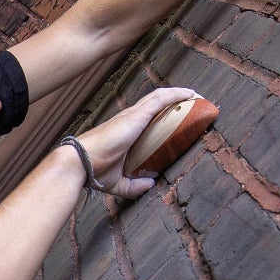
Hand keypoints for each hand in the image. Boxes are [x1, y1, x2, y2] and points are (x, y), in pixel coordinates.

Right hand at [70, 85, 198, 198]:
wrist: (80, 163)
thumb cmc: (94, 170)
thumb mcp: (118, 182)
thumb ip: (134, 185)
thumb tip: (150, 183)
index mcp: (126, 131)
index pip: (148, 116)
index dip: (164, 113)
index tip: (181, 116)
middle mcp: (130, 119)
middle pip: (157, 103)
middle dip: (176, 101)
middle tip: (195, 104)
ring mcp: (133, 115)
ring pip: (161, 98)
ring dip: (180, 95)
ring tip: (198, 97)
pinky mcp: (137, 115)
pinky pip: (161, 100)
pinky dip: (177, 95)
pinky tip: (191, 94)